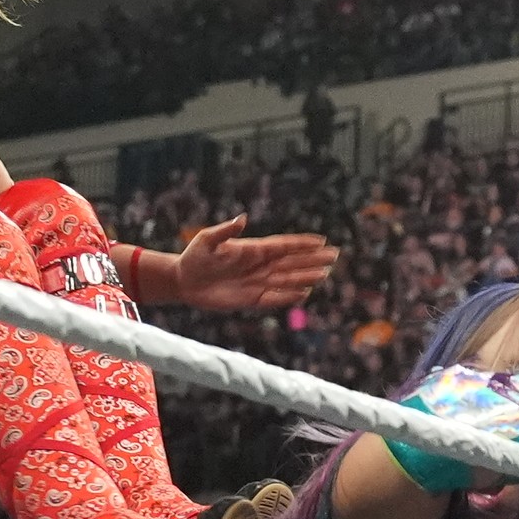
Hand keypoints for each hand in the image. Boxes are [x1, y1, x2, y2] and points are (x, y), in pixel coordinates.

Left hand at [157, 215, 337, 311]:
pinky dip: (288, 297)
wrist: (183, 281)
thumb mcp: (206, 240)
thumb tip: (243, 218)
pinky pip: (274, 298)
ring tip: (325, 274)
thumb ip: (225, 231)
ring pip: (287, 280)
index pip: (283, 245)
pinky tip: (304, 294)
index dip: (302, 243)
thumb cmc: (194, 256)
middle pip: (291, 262)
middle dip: (312, 259)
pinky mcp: (250, 299)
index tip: (321, 240)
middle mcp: (259, 265)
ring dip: (306, 277)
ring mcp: (257, 282)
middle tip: (334, 256)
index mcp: (252, 249)